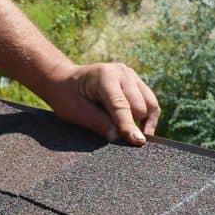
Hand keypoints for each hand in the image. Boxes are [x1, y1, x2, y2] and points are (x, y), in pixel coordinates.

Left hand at [44, 62, 160, 145]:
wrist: (64, 81)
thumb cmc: (66, 97)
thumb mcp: (76, 112)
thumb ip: (98, 123)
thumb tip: (118, 137)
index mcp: (104, 77)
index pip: (122, 106)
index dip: (129, 126)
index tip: (137, 141)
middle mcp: (121, 72)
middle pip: (140, 106)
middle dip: (132, 124)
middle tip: (117, 135)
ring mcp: (131, 75)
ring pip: (150, 105)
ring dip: (142, 121)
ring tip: (130, 134)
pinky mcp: (135, 81)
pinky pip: (150, 102)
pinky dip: (146, 116)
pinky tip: (137, 127)